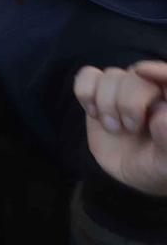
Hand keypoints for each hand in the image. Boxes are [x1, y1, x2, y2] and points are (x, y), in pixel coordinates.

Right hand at [75, 63, 166, 196]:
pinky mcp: (98, 93)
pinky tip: (93, 112)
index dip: (157, 70)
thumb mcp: (164, 163)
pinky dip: (85, 92)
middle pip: (135, 77)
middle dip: (128, 102)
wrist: (126, 174)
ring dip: (106, 103)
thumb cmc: (154, 167)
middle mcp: (150, 90)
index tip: (143, 72)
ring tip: (113, 128)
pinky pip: (87, 76)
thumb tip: (160, 117)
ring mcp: (123, 90)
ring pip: (110, 76)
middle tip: (130, 128)